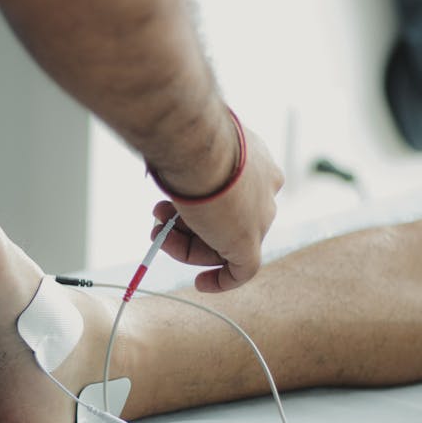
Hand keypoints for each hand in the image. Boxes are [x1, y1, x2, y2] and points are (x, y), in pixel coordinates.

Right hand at [151, 127, 282, 291]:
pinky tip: (201, 283)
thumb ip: (187, 162)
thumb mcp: (191, 147)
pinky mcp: (250, 242)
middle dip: (187, 224)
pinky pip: (242, 270)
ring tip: (158, 232)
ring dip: (185, 245)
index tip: (175, 207)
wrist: (198, 146)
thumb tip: (166, 166)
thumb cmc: (189, 139)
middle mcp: (264, 189)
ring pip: (224, 242)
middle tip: (157, 221)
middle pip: (225, 219)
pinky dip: (221, 280)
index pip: (231, 193)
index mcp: (256, 162)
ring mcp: (260, 217)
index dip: (200, 203)